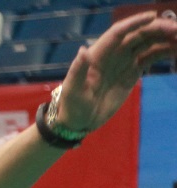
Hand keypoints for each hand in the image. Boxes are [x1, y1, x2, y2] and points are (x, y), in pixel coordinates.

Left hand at [53, 11, 176, 133]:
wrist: (78, 121)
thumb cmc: (71, 105)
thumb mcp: (73, 90)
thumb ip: (77, 70)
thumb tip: (83, 50)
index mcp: (98, 53)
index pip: (119, 32)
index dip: (135, 22)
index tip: (153, 15)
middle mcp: (113, 53)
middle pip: (138, 35)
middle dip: (158, 29)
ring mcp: (124, 62)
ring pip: (148, 43)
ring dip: (165, 38)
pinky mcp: (133, 72)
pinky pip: (151, 56)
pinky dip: (165, 51)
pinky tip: (176, 49)